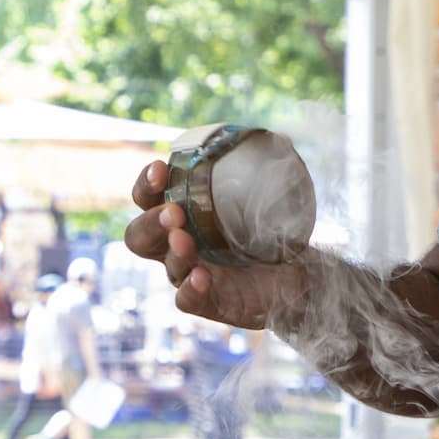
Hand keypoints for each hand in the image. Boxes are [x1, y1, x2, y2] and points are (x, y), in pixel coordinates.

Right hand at [125, 161, 304, 328]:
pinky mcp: (208, 301)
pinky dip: (190, 289)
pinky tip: (200, 278)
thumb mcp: (269, 197)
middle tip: (173, 212)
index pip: (148, 199)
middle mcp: (176, 246)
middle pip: (140, 237)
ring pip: (166, 266)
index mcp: (181, 214)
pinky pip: (187, 300)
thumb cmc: (270, 230)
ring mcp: (189, 275)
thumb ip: (266, 169)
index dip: (146, 184)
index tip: (160, 169)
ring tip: (184, 240)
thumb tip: (280, 137)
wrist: (298, 274)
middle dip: (150, 222)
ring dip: (174, 251)